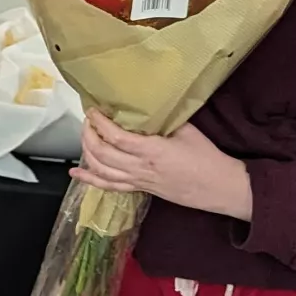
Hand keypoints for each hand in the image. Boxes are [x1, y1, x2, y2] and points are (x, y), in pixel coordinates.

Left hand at [71, 112, 253, 220]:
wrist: (219, 187)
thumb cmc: (207, 158)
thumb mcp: (187, 131)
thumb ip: (164, 120)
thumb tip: (147, 105)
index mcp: (152, 150)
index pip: (116, 137)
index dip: (99, 123)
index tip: (93, 110)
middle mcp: (140, 167)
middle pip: (101, 153)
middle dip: (88, 134)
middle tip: (88, 120)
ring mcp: (138, 181)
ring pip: (101, 170)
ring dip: (86, 153)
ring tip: (84, 137)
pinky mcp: (140, 189)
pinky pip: (109, 187)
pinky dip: (90, 180)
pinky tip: (76, 174)